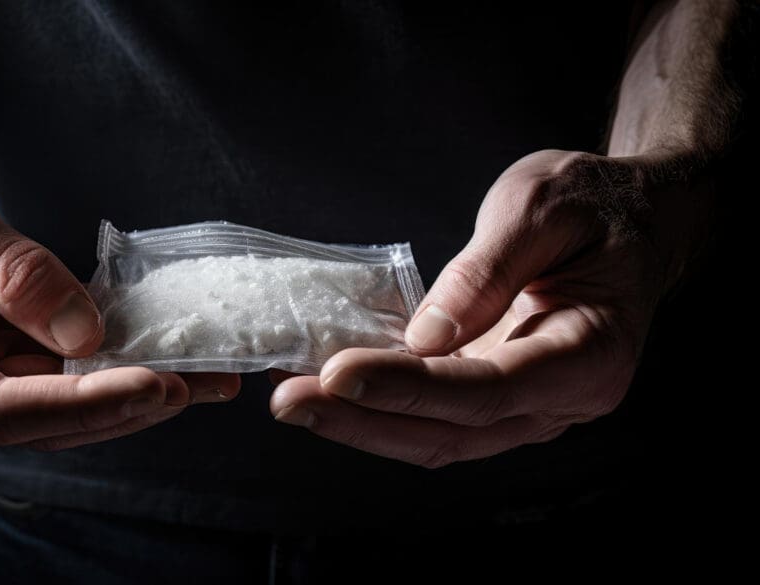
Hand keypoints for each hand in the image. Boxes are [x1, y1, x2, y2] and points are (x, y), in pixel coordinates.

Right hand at [0, 126, 238, 448]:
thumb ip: (9, 269)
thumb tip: (85, 332)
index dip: (80, 406)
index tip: (154, 385)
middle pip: (31, 419)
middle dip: (118, 405)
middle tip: (197, 384)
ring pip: (46, 400)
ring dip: (121, 388)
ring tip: (197, 374)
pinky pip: (44, 364)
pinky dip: (98, 357)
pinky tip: (150, 345)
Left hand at [270, 149, 702, 466]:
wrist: (635, 224)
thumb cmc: (595, 206)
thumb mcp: (542, 207)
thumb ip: (487, 272)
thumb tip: (425, 338)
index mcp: (591, 353)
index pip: (487, 389)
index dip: (408, 386)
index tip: (336, 373)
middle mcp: (563, 400)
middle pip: (452, 431)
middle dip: (363, 420)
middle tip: (287, 400)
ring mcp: (531, 409)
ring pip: (438, 439)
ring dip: (361, 425)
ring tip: (291, 399)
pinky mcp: (499, 402)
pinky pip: (436, 419)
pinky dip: (379, 410)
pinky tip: (327, 390)